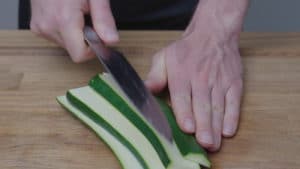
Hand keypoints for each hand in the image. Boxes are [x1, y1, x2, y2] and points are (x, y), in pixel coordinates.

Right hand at [30, 0, 117, 61]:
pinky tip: (67, 14)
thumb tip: (111, 41)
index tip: (100, 37)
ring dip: (76, 34)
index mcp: (64, 20)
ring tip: (77, 13)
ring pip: (67, 44)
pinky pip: (57, 37)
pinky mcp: (36, 26)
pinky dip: (66, 30)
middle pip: (75, 50)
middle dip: (86, 39)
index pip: (80, 55)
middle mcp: (48, 26)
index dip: (94, 49)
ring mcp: (40, 27)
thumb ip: (103, 19)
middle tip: (88, 17)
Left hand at [145, 0, 246, 150]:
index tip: (187, 128)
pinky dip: (232, 117)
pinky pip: (234, 102)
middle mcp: (201, 79)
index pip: (183, 96)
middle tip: (204, 144)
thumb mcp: (164, 56)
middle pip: (202, 105)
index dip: (185, 112)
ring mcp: (220, 82)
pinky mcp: (234, 83)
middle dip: (204, 126)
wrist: (214, 33)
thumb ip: (155, 75)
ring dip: (216, 126)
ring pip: (218, 107)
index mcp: (182, 74)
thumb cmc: (186, 49)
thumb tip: (146, 90)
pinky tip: (228, 131)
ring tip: (214, 143)